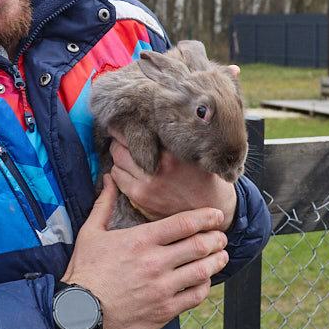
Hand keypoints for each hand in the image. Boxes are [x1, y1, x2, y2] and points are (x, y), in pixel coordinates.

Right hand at [61, 177, 229, 328]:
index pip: (184, 223)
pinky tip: (203, 280)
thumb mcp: (91, 232)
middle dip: (216, 238)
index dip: (206, 217)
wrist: (79, 312)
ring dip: (217, 261)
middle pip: (200, 245)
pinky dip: (205, 285)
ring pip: (203, 270)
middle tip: (221, 236)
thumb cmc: (85, 271)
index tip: (216, 216)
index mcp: (140, 240)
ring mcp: (162, 288)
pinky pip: (196, 296)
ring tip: (221, 256)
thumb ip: (104, 204)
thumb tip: (108, 179)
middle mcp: (155, 262)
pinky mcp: (165, 310)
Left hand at [107, 132, 237, 229]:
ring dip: (118, 156)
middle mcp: (157, 167)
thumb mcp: (193, 153)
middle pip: (120, 145)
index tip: (125, 122)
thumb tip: (151, 120)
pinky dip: (118, 172)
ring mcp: (146, 184)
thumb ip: (171, 141)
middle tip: (121, 137)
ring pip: (116, 161)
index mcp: (171, 153)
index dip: (128, 126)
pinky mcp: (140, 197)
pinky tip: (126, 170)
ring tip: (125, 154)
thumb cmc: (203, 176)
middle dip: (119, 140)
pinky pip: (117, 179)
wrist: (212, 208)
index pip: (137, 131)